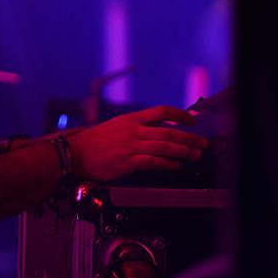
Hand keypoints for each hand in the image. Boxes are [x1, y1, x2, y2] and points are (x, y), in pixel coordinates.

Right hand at [67, 106, 207, 181]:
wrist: (75, 154)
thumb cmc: (95, 142)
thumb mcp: (116, 126)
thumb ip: (137, 127)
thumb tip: (160, 129)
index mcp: (131, 118)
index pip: (161, 111)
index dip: (180, 114)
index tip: (193, 120)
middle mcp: (133, 130)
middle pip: (169, 131)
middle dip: (189, 138)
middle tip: (202, 143)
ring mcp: (131, 146)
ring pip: (165, 146)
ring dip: (184, 151)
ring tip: (195, 155)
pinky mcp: (128, 162)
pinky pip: (154, 162)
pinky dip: (168, 164)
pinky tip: (176, 166)